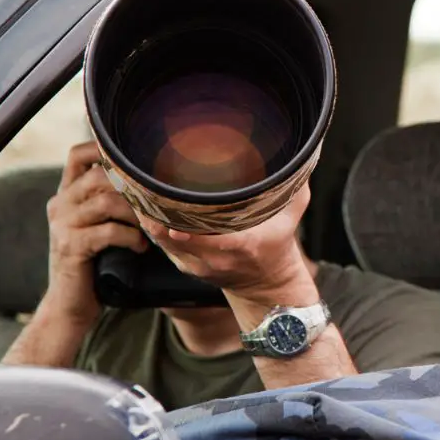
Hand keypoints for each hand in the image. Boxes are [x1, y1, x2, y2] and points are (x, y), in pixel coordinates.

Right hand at [44, 141, 148, 324]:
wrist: (70, 305)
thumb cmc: (95, 263)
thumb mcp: (98, 225)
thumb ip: (111, 201)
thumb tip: (149, 179)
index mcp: (66, 194)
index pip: (78, 154)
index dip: (104, 148)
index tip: (135, 160)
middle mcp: (60, 204)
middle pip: (100, 175)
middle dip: (133, 188)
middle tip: (155, 203)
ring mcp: (63, 225)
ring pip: (106, 201)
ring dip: (136, 214)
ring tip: (150, 228)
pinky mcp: (70, 247)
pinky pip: (108, 231)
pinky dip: (130, 237)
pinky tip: (140, 247)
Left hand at [137, 184, 315, 306]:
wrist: (267, 286)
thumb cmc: (278, 245)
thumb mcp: (292, 215)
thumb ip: (295, 185)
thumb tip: (303, 153)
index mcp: (243, 246)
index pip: (209, 238)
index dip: (185, 227)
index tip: (166, 205)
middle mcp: (216, 259)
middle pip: (176, 237)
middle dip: (156, 213)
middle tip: (141, 185)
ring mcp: (199, 265)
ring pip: (163, 241)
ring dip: (149, 218)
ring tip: (136, 191)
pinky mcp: (187, 267)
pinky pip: (162, 245)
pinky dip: (152, 227)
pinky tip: (142, 206)